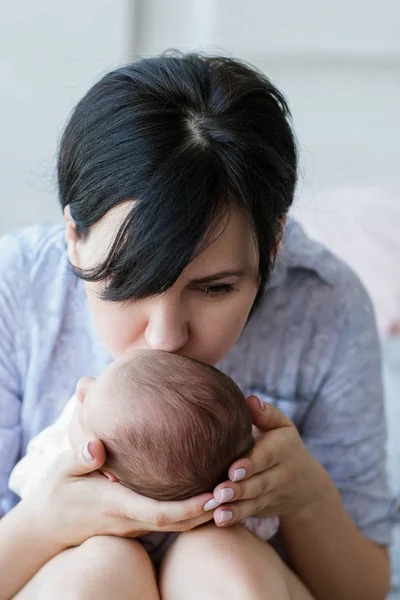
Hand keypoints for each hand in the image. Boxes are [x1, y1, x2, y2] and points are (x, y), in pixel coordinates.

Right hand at [23, 439, 215, 548]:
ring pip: (178, 524)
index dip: (190, 507)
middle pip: (179, 523)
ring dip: (205, 512)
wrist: (48, 525)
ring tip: (233, 486)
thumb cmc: (57, 493)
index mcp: (117, 505)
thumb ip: (79, 457)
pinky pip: (169, 519)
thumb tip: (95, 446)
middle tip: (238, 488)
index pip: (160, 512)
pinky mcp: (136, 521)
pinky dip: (191, 510)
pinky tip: (208, 489)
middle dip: (210, 511)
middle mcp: (132, 519)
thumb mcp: (61, 471)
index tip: (215, 494)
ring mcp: (135, 524)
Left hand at [211, 395, 329, 526]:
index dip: (251, 464)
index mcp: (282, 450)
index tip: (234, 469)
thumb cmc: (284, 446)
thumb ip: (266, 414)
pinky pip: (248, 514)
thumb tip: (250, 399)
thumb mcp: (282, 427)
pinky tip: (218, 520)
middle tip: (220, 492)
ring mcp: (271, 495)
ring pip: (252, 502)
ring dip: (234, 508)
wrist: (306, 487)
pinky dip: (234, 518)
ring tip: (217, 510)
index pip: (266, 457)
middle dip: (239, 489)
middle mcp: (279, 475)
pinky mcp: (261, 509)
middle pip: (258, 483)